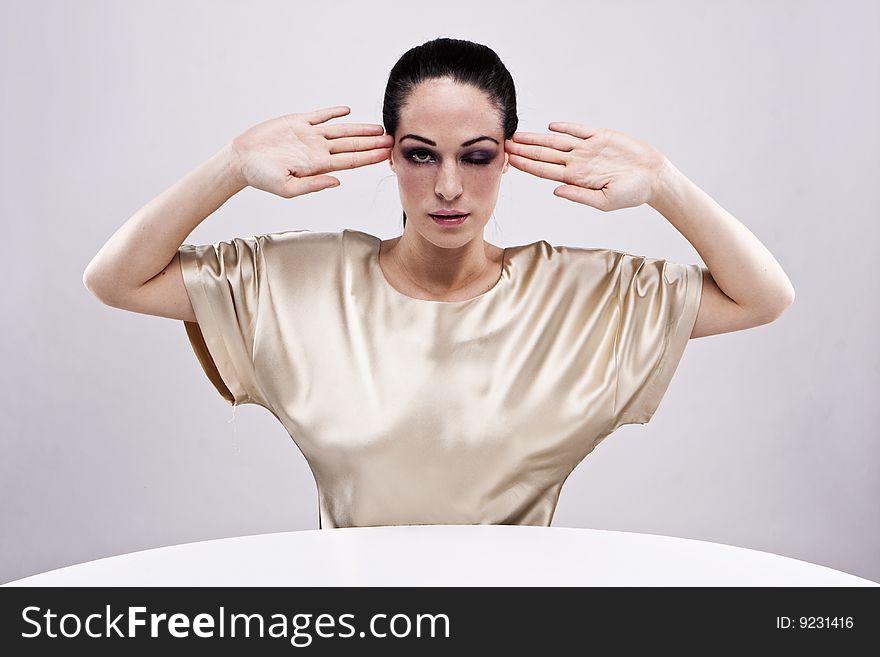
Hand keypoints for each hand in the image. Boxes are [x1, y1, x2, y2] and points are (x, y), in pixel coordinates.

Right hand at [230, 106, 392, 197]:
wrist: (241, 160)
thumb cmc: (261, 177)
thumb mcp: (287, 188)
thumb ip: (313, 185)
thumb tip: (336, 183)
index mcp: (318, 166)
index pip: (350, 161)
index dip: (370, 157)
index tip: (387, 155)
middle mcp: (317, 150)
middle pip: (351, 145)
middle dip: (372, 144)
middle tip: (393, 140)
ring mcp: (309, 136)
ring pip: (341, 131)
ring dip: (360, 129)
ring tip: (379, 129)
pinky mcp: (297, 122)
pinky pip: (319, 116)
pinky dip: (333, 113)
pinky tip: (347, 111)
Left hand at [504, 123, 666, 211]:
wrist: (653, 178)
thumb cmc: (631, 193)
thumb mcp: (605, 201)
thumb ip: (579, 196)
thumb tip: (556, 191)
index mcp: (576, 178)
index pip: (544, 171)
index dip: (527, 165)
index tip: (510, 161)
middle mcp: (578, 162)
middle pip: (545, 154)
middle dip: (524, 150)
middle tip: (504, 143)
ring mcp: (588, 148)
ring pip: (557, 141)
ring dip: (537, 138)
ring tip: (518, 135)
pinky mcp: (601, 136)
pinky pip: (580, 130)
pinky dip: (566, 128)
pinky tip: (550, 127)